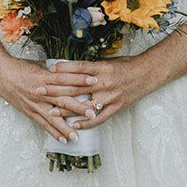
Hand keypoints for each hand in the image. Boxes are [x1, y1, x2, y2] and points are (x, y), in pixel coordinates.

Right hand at [0, 57, 103, 143]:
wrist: (0, 74)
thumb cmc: (21, 67)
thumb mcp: (40, 65)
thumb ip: (56, 71)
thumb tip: (73, 71)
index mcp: (44, 76)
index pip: (65, 78)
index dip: (80, 79)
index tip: (94, 81)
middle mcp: (40, 91)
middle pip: (62, 100)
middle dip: (78, 107)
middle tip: (94, 112)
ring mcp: (34, 103)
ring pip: (53, 117)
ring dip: (66, 127)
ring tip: (78, 135)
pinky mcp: (29, 112)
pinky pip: (43, 124)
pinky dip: (53, 133)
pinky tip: (63, 140)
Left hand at [37, 54, 157, 132]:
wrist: (148, 73)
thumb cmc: (126, 65)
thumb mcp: (107, 61)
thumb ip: (90, 67)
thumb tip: (68, 67)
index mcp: (101, 68)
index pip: (77, 68)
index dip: (62, 70)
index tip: (47, 70)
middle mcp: (104, 82)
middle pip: (75, 87)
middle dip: (56, 89)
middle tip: (39, 90)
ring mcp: (110, 96)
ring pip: (84, 105)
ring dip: (67, 109)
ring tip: (51, 111)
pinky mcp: (116, 107)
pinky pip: (99, 118)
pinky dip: (86, 123)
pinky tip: (74, 125)